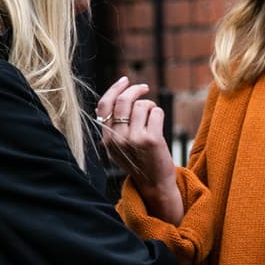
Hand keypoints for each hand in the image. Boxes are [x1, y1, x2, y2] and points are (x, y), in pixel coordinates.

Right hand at [96, 77, 182, 222]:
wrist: (154, 184)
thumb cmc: (139, 162)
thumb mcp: (119, 146)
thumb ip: (114, 126)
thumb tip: (117, 95)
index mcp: (107, 138)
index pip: (104, 105)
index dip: (115, 89)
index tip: (125, 80)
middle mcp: (118, 138)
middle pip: (123, 101)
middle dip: (135, 89)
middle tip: (145, 88)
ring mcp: (134, 139)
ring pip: (142, 105)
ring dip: (150, 106)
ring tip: (153, 116)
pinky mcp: (152, 140)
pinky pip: (156, 112)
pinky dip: (159, 114)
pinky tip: (158, 124)